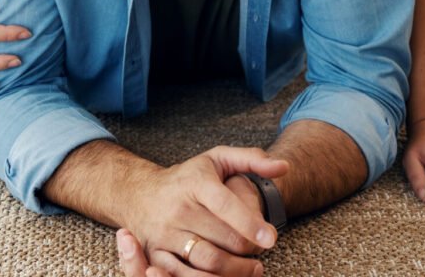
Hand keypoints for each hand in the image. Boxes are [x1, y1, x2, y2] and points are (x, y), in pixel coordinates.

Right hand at [121, 147, 285, 275]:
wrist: (141, 194)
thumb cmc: (189, 177)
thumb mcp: (217, 159)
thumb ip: (251, 159)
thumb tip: (283, 166)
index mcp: (195, 182)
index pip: (225, 204)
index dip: (250, 223)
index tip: (271, 237)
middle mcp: (178, 209)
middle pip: (221, 239)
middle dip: (248, 250)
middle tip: (263, 252)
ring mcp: (166, 234)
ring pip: (206, 262)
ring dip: (235, 271)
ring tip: (254, 268)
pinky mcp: (156, 255)